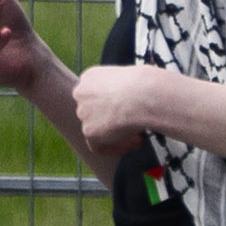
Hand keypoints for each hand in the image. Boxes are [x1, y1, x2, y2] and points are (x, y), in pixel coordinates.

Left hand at [63, 58, 185, 162]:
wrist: (143, 94)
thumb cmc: (144, 84)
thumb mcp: (129, 79)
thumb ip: (120, 91)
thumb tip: (127, 103)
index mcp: (90, 77)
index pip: (95, 96)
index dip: (113, 106)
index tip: (129, 110)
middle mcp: (82, 93)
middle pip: (94, 113)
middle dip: (113, 121)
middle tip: (134, 125)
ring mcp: (82, 112)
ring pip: (97, 129)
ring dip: (117, 134)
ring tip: (140, 135)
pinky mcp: (88, 130)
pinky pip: (98, 146)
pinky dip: (116, 148)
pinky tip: (134, 143)